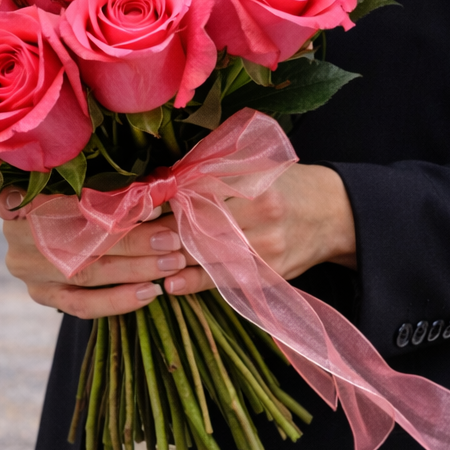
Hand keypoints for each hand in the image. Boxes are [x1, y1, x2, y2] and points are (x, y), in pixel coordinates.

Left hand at [0, 164, 356, 312]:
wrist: (334, 214)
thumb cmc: (286, 181)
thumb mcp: (252, 165)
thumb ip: (210, 172)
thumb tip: (159, 178)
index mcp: (250, 182)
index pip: (194, 192)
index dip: (158, 199)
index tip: (125, 202)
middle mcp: (256, 217)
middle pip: (193, 225)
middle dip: (154, 230)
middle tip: (114, 234)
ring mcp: (263, 250)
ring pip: (204, 256)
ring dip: (165, 259)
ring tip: (129, 260)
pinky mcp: (268, 276)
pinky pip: (223, 282)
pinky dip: (193, 283)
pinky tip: (166, 284)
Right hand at [0, 188, 188, 317]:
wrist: (42, 231)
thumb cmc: (69, 194)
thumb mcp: (79, 182)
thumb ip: (108, 186)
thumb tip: (159, 189)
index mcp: (24, 197)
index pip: (75, 201)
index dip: (117, 205)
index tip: (156, 204)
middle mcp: (17, 234)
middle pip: (83, 239)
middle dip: (135, 240)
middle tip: (172, 239)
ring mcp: (27, 269)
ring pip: (86, 274)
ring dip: (134, 270)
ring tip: (170, 263)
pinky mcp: (40, 294)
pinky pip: (81, 305)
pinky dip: (117, 300)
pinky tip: (149, 292)